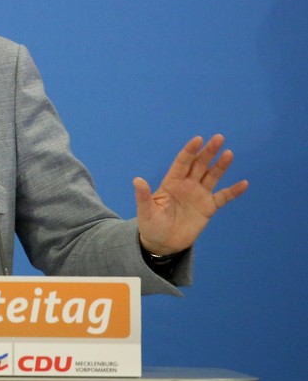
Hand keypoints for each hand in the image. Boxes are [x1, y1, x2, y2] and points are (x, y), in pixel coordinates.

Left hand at [133, 135, 247, 255]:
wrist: (163, 243)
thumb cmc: (151, 225)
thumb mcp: (145, 211)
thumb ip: (143, 196)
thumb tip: (136, 180)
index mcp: (171, 182)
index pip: (182, 162)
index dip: (190, 151)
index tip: (198, 139)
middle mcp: (187, 185)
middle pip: (199, 165)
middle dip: (208, 152)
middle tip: (218, 138)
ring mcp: (199, 195)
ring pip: (212, 176)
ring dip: (221, 165)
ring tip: (229, 153)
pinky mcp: (208, 208)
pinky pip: (223, 197)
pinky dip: (233, 191)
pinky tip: (244, 183)